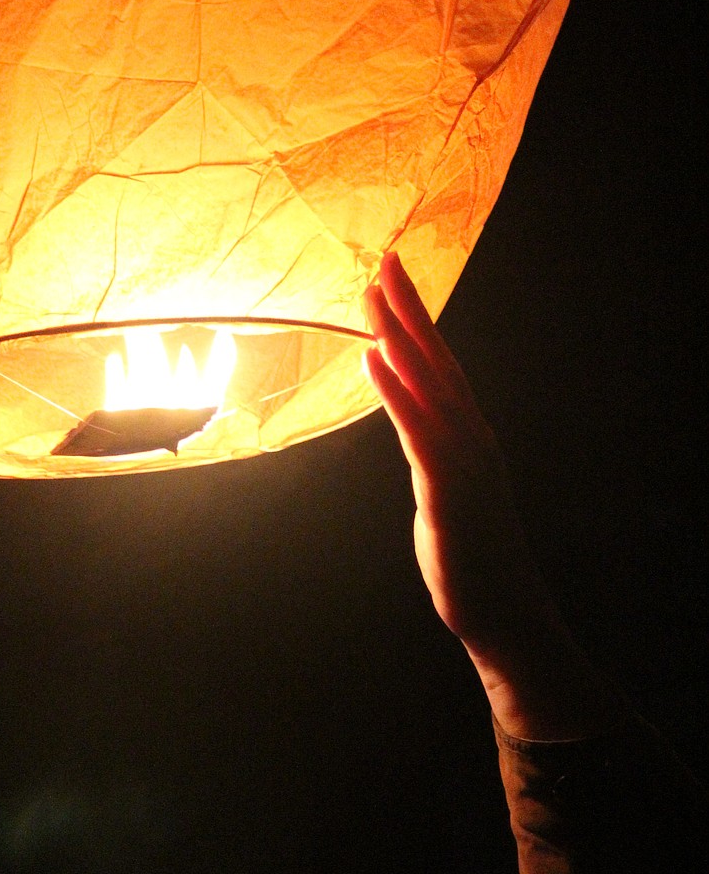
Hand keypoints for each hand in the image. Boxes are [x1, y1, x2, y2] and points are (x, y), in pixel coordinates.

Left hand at [363, 255, 615, 737]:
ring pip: (430, 386)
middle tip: (383, 260)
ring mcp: (463, 462)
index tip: (390, 277)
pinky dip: (397, 392)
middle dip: (408, 309)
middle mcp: (470, 438)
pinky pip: (418, 432)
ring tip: (372, 295)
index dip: (415, 320)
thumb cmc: (472, 556)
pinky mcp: (447, 491)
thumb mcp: (444, 491)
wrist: (502, 613)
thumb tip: (411, 418)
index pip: (439, 366)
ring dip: (400, 337)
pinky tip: (374, 360)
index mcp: (467, 437)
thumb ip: (429, 450)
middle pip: (438, 361)